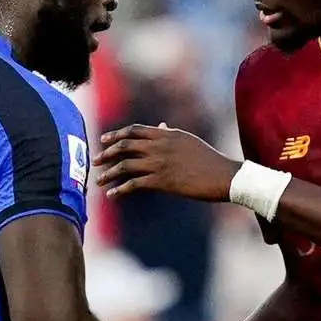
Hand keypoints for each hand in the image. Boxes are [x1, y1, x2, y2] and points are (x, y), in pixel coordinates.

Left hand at [94, 124, 241, 200]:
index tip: (103, 140)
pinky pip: (134, 184)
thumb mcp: (189, 140)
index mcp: (166, 134)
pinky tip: (112, 195)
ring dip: (109, 173)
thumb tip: (161, 125)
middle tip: (96, 161)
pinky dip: (120, 189)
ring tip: (99, 181)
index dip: (116, 135)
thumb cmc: (209, 159)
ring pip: (125, 165)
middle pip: (125, 146)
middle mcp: (160, 146)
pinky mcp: (162, 181)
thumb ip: (171, 133)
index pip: (134, 130)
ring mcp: (159, 163)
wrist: (223, 176)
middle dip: (107, 153)